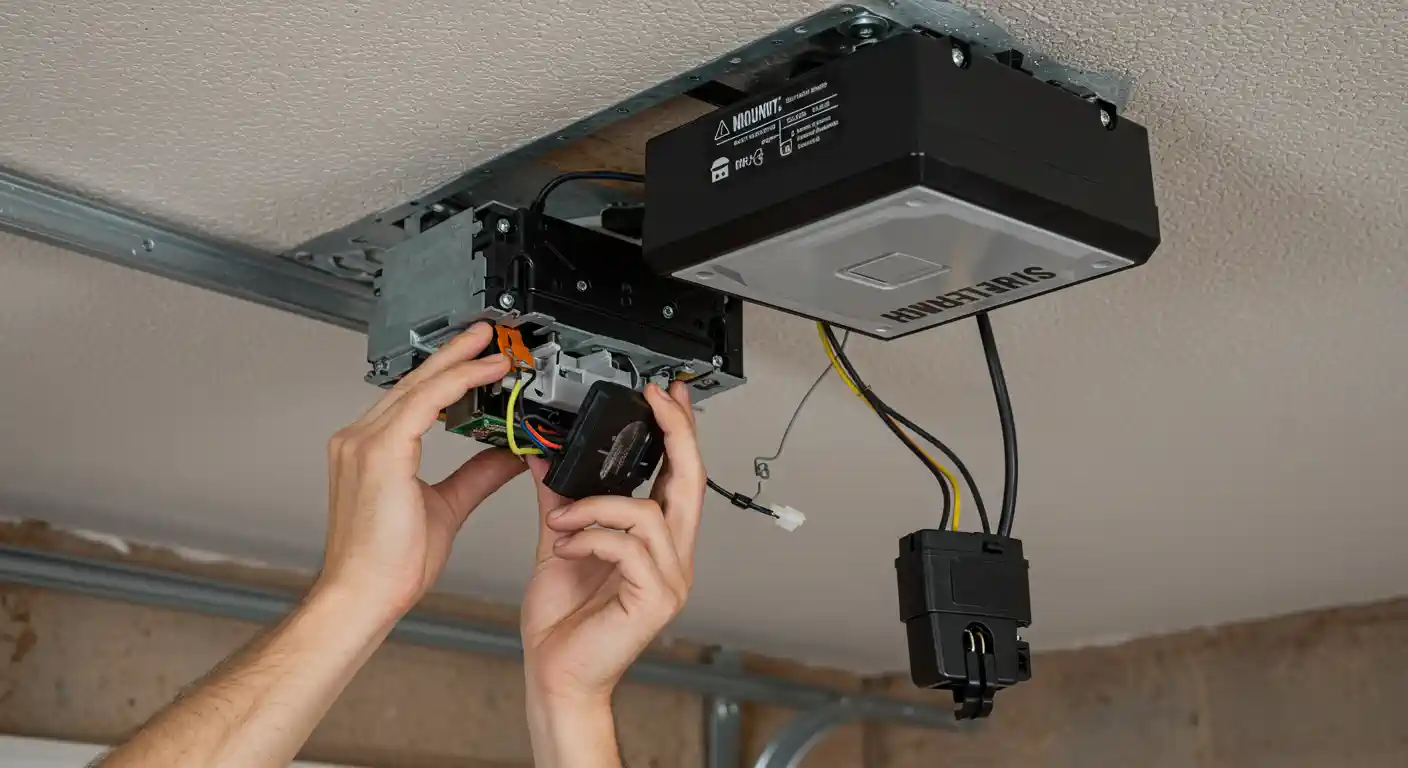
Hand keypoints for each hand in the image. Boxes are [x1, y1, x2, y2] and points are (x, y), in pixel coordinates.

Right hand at [317, 324, 524, 618]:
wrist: (363, 595)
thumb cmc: (389, 564)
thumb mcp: (448, 506)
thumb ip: (478, 474)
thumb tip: (509, 454)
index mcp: (369, 450)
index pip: (413, 398)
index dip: (448, 373)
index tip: (479, 360)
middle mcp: (359, 439)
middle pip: (415, 382)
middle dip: (455, 355)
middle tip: (488, 336)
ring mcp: (362, 442)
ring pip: (420, 386)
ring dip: (460, 363)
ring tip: (493, 348)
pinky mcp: (377, 451)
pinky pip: (423, 403)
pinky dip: (457, 384)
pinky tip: (483, 375)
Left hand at [520, 381, 704, 705]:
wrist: (554, 675)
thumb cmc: (562, 621)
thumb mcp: (559, 542)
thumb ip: (561, 500)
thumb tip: (546, 456)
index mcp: (655, 541)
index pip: (679, 475)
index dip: (679, 431)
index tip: (668, 394)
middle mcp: (673, 557)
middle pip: (691, 481)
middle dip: (675, 433)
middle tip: (656, 400)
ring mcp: (670, 579)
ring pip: (650, 513)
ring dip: (597, 506)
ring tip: (559, 522)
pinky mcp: (656, 599)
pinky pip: (630, 546)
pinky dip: (592, 537)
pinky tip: (564, 548)